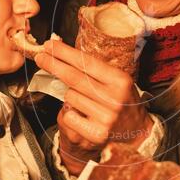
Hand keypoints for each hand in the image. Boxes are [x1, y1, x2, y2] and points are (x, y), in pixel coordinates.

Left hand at [35, 40, 152, 156]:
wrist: (138, 133)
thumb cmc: (123, 102)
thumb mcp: (117, 81)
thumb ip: (95, 70)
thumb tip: (63, 54)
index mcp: (120, 81)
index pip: (87, 63)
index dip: (65, 53)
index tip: (50, 45)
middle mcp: (114, 99)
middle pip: (74, 78)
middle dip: (54, 65)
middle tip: (40, 57)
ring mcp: (105, 118)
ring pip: (69, 97)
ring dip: (69, 94)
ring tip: (84, 99)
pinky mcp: (96, 134)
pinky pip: (69, 116)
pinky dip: (70, 113)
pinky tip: (82, 114)